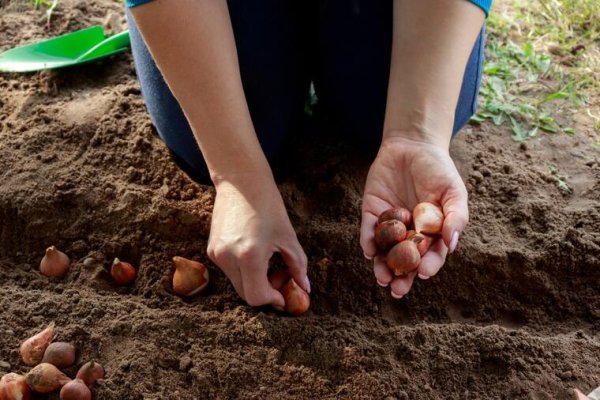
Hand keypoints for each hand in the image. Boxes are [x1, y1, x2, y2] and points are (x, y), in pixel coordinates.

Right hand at [207, 177, 309, 308]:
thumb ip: (298, 266)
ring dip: (254, 281)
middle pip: (246, 295)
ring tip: (268, 261)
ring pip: (237, 284)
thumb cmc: (268, 206)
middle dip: (265, 292)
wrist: (241, 182)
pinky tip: (253, 252)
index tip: (284, 295)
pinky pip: (230, 271)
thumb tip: (305, 289)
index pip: (257, 297)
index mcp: (249, 256)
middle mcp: (228, 258)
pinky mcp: (211, 250)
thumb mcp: (288, 237)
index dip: (273, 300)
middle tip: (280, 277)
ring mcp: (216, 254)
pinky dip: (244, 270)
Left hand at [360, 136, 468, 297]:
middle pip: (406, 261)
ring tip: (382, 278)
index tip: (425, 274)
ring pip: (385, 252)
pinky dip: (368, 241)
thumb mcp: (453, 191)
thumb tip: (452, 244)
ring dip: (382, 266)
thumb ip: (455, 216)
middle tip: (397, 290)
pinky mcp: (371, 213)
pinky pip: (369, 231)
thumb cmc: (438, 170)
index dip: (428, 266)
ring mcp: (390, 225)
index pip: (431, 255)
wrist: (412, 145)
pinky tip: (368, 251)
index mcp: (432, 232)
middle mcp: (410, 233)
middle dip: (402, 277)